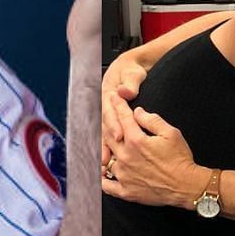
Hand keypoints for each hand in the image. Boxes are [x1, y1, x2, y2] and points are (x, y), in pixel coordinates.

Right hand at [100, 50, 149, 167]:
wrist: (129, 69)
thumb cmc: (131, 71)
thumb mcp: (132, 73)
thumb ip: (130, 83)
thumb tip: (126, 90)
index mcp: (107, 94)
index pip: (109, 112)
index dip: (113, 124)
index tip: (119, 134)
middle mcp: (103, 107)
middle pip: (103, 128)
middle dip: (104, 144)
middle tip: (106, 158)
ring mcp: (105, 116)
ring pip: (102, 136)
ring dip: (102, 151)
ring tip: (102, 166)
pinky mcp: (110, 123)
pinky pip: (105, 139)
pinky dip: (105, 151)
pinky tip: (104, 166)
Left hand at [101, 95, 205, 207]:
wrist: (187, 186)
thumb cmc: (181, 159)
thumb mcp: (171, 133)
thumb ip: (152, 120)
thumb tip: (137, 111)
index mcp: (137, 141)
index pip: (123, 118)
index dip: (117, 105)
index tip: (113, 97)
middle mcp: (126, 157)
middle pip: (109, 135)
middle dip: (107, 121)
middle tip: (103, 113)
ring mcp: (124, 175)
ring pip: (105, 158)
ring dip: (103, 148)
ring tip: (100, 141)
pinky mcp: (126, 191)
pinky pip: (106, 184)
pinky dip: (102, 177)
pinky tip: (101, 171)